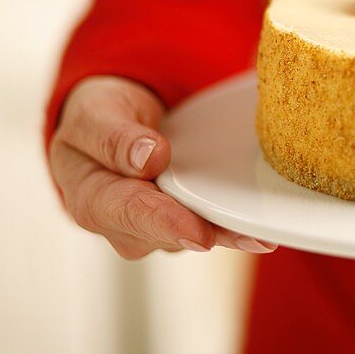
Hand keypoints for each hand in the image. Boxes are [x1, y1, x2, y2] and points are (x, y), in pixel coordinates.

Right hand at [49, 76, 276, 258]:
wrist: (109, 123)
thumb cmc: (100, 118)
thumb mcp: (96, 114)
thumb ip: (114, 136)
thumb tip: (149, 157)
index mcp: (91, 197)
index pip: (129, 212)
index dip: (165, 222)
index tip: (198, 232)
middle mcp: (120, 224)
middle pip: (167, 234)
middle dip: (209, 235)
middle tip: (251, 239)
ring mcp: (151, 228)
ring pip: (191, 236)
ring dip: (226, 235)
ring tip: (263, 235)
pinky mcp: (177, 222)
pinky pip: (205, 227)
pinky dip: (230, 227)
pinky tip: (260, 229)